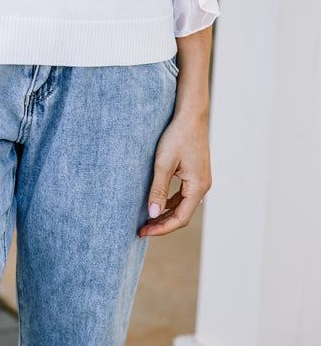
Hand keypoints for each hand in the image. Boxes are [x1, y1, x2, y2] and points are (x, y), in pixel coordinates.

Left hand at [138, 105, 211, 237]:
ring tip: (147, 218)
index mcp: (198, 186)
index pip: (180, 218)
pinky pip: (184, 194)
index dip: (161, 228)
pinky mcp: (197, 172)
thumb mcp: (163, 163)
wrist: (190, 114)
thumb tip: (153, 215)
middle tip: (142, 229)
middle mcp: (203, 186)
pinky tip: (157, 201)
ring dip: (166, 213)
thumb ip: (158, 190)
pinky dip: (171, 201)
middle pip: (183, 214)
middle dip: (162, 223)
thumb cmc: (176, 136)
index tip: (143, 231)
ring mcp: (201, 179)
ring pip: (184, 205)